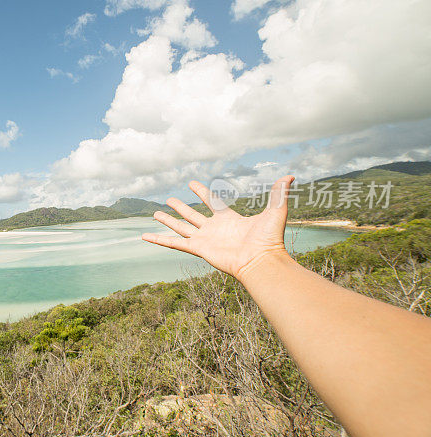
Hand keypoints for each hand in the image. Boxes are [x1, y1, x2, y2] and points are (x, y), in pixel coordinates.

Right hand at [142, 175, 294, 278]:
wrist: (261, 261)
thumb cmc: (269, 239)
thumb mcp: (275, 211)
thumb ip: (279, 193)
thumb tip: (291, 175)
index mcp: (229, 219)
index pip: (212, 201)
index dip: (202, 192)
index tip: (191, 183)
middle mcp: (214, 229)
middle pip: (192, 215)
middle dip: (181, 207)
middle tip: (169, 199)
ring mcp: (205, 239)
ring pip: (181, 227)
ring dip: (168, 220)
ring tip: (154, 212)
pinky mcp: (197, 249)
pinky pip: (174, 243)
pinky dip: (159, 240)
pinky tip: (145, 236)